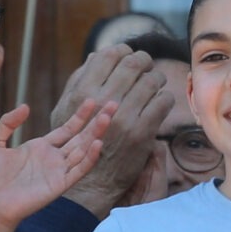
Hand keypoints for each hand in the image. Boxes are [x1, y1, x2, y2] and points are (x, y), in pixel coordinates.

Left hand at [0, 101, 112, 231]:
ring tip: (107, 117)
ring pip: (83, 149)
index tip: (92, 101)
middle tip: (113, 105)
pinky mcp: (60, 184)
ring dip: (96, 133)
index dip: (80, 116)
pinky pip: (79, 170)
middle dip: (96, 121)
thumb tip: (26, 106)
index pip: (67, 129)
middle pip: (81, 136)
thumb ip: (8, 123)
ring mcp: (59, 171)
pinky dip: (89, 157)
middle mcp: (54, 158)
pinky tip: (97, 143)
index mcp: (41, 147)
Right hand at [50, 49, 171, 216]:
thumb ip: (78, 82)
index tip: (128, 56)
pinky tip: (159, 103)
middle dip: (144, 61)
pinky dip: (165, 98)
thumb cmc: (77, 142)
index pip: (110, 55)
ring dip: (157, 79)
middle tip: (147, 67)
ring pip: (151, 81)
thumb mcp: (65, 111)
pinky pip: (163, 101)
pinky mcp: (142, 132)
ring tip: (154, 85)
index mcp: (83, 92)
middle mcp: (103, 102)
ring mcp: (124, 117)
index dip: (123, 51)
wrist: (91, 180)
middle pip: (134, 63)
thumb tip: (96, 56)